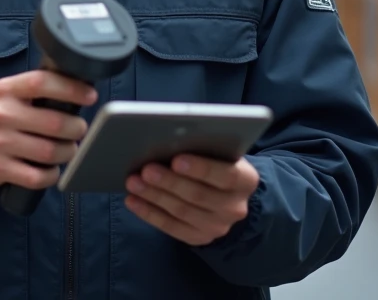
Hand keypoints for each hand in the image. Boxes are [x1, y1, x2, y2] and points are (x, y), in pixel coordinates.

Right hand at [0, 70, 96, 188]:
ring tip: (68, 149)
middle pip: (54, 123)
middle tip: (79, 130)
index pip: (42, 82)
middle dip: (77, 129)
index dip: (71, 89)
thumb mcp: (11, 94)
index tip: (90, 96)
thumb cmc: (1, 117)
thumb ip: (38, 89)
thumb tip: (80, 87)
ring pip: (49, 152)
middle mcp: (0, 114)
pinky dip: (52, 175)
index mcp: (6, 90)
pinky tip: (52, 169)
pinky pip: (37, 177)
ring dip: (68, 153)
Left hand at [124, 155, 259, 245]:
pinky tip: (132, 201)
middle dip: (169, 182)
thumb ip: (203, 148)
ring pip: (182, 211)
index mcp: (245, 180)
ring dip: (154, 196)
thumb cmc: (216, 163)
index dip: (200, 168)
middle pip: (199, 195)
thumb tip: (168, 139)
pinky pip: (171, 227)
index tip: (176, 160)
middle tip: (145, 169)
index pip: (225, 176)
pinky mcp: (199, 238)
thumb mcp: (219, 153)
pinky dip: (149, 213)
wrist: (228, 195)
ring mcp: (218, 226)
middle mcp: (235, 207)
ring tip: (133, 181)